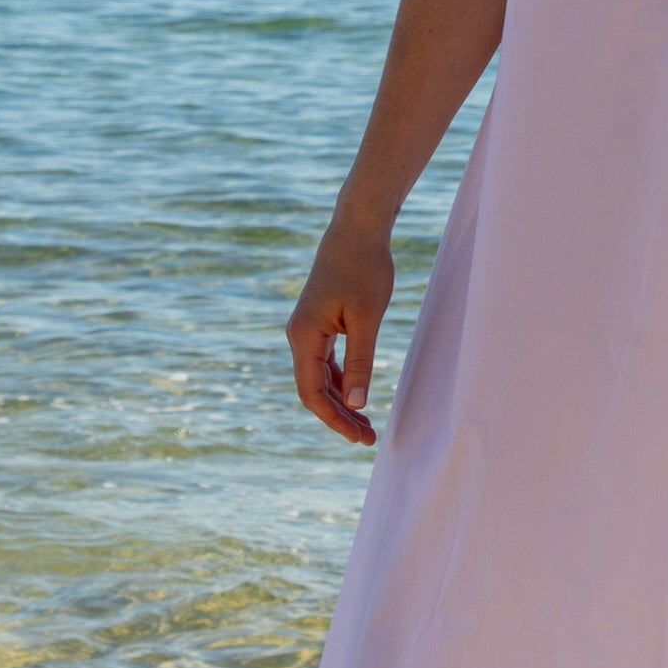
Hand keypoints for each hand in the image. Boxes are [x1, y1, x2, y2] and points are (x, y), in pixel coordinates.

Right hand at [286, 212, 396, 446]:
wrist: (357, 229)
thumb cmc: (365, 268)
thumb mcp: (367, 318)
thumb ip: (361, 361)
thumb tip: (357, 403)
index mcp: (304, 336)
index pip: (312, 393)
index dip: (335, 419)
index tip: (360, 437)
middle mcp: (298, 336)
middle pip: (313, 390)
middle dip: (339, 416)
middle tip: (370, 438)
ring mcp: (306, 330)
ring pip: (319, 378)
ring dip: (341, 402)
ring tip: (366, 424)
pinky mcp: (318, 324)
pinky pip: (325, 363)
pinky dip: (341, 382)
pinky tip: (357, 396)